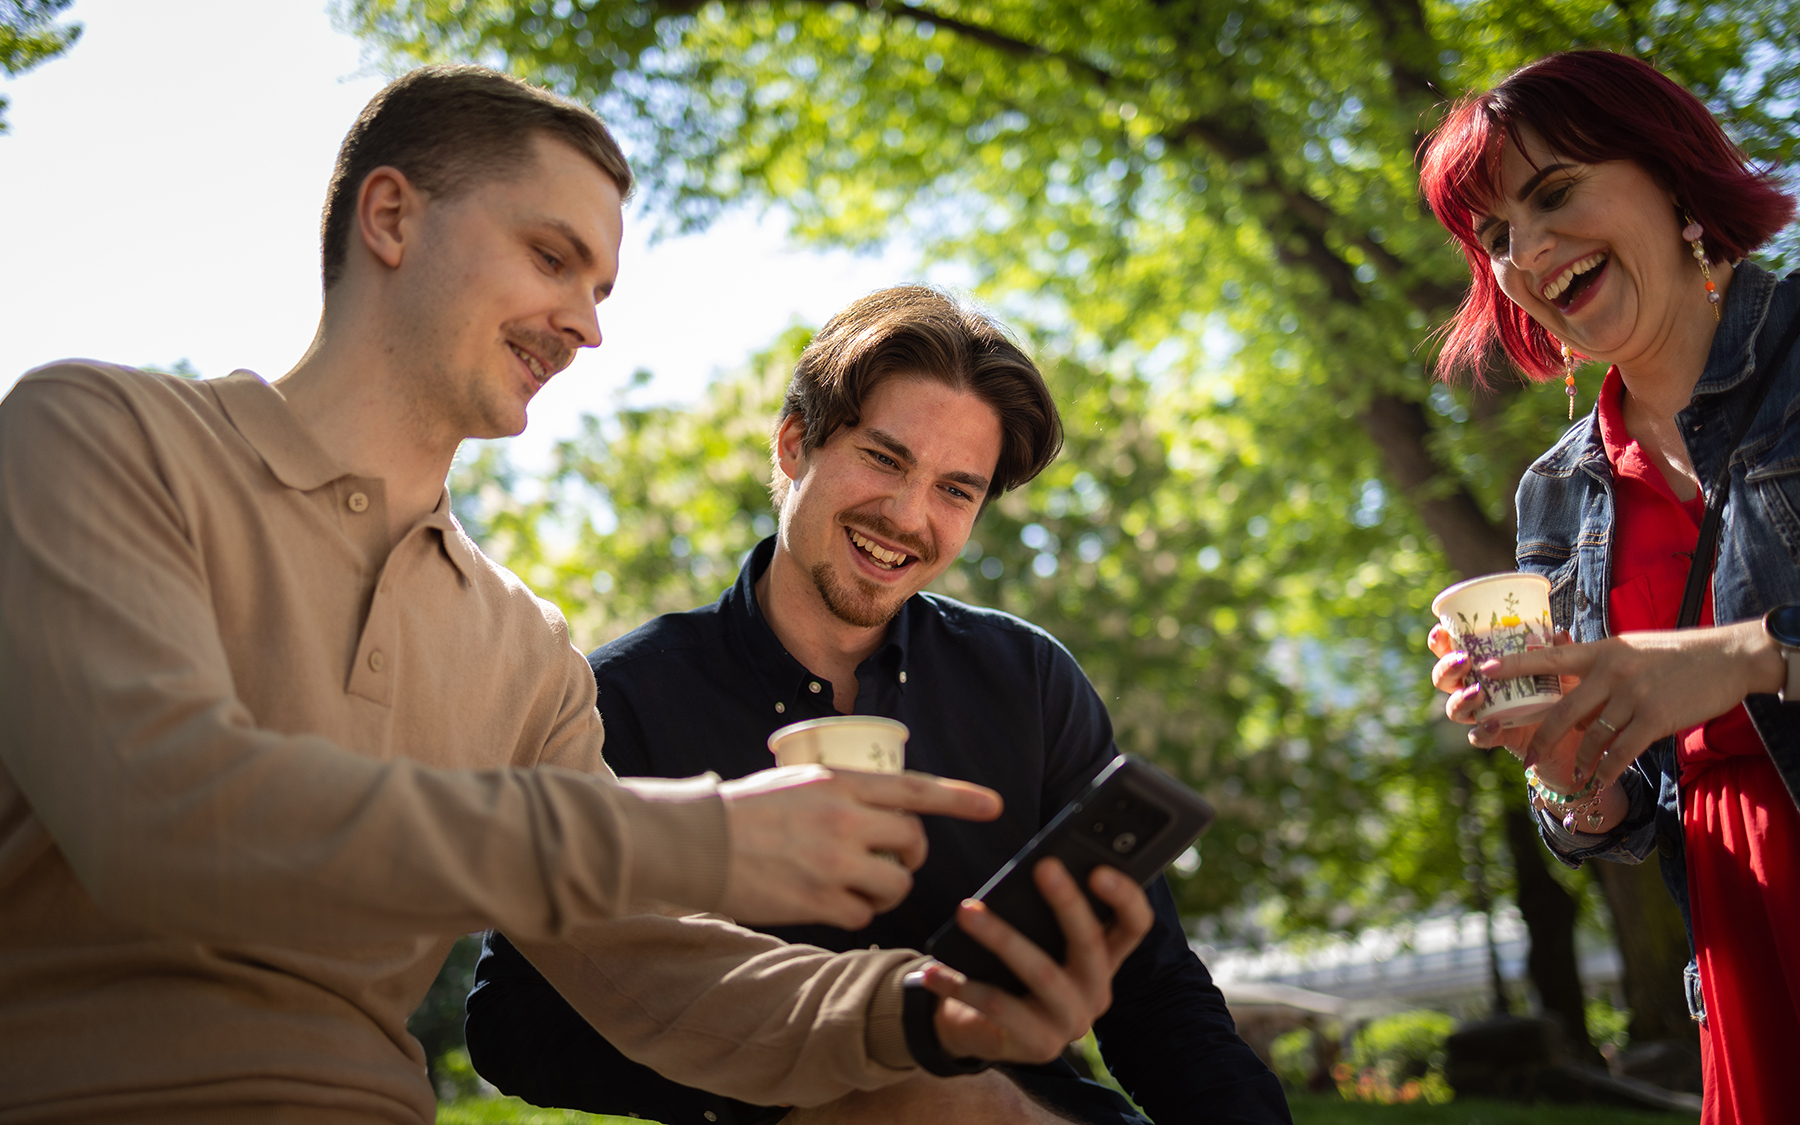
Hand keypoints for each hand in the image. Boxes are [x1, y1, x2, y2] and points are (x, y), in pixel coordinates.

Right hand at [718, 766, 1001, 928]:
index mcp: (840, 782)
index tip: (993, 805)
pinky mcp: (818, 900)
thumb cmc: (743, 810)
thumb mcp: (797, 782)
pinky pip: (863, 914)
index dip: (959, 797)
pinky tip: (831, 902)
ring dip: (886, 888)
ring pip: (895, 884)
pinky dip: (855, 912)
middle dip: (911, 856)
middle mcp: (844, 819)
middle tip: (896, 861)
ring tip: (860, 884)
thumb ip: (839, 794)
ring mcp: (833, 862)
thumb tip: (874, 811)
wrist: (696, 841)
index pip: (914, 789)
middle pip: (912, 842)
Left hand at [923, 859, 1152, 1063]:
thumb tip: (1031, 869)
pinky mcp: (1039, 1046)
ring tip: (967, 910)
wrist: (979, 1026)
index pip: (1134, 925)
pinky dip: (961, 985)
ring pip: (1043, 974)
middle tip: (1043, 866)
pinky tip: (933, 969)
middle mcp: (1097, 992)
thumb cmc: (1008, 966)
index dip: (1125, 897)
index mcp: (1104, 958)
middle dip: (1068, 903)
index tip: (1099, 868)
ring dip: (1002, 937)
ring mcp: (1071, 1022)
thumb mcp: (1032, 937)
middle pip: (1091, 945)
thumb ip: (1041, 910)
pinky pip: (999, 1008)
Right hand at [1427, 622, 1562, 756]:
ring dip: (1460, 699)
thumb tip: (1558, 634)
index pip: (1452, 651)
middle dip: (1445, 668)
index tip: (1441, 630)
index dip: (1440, 642)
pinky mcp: (1498, 737)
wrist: (1578, 735)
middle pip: (1444, 679)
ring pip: (1454, 709)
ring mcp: (1484, 715)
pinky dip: (1482, 732)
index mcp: (1485, 667)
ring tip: (1477, 692)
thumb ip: (1558, 652)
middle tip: (1463, 660)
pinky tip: (1493, 723)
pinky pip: (1480, 737)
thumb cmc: (1564, 694)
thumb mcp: (1564, 669)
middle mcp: (1477, 689)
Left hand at [1475, 620, 1783, 789]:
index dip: (1514, 665)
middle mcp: (1611, 672)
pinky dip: (1607, 771)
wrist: (1728, 657)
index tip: (1483, 671)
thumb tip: (1571, 679)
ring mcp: (1632, 695)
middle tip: (1528, 759)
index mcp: (1601, 652)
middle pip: (1563, 710)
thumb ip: (1600, 663)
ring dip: (1579, 762)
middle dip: (1542, 739)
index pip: (1549, 658)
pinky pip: (1621, 752)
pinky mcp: (1655, 718)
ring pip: (1592, 737)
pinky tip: (1598, 783)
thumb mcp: (1631, 647)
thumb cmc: (1678, 653)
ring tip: (1570, 778)